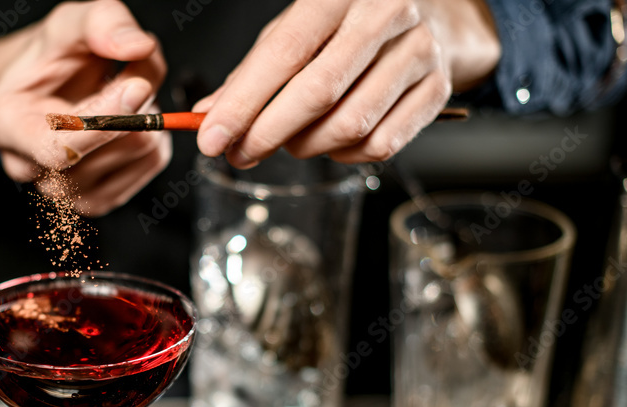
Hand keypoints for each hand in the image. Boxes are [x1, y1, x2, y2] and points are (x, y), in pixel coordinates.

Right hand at [0, 0, 169, 215]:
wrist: (41, 91)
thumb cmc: (47, 62)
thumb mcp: (65, 25)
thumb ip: (100, 23)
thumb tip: (139, 46)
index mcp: (8, 125)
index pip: (59, 148)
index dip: (105, 121)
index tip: (137, 86)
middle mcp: (31, 168)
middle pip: (110, 149)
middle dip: (134, 101)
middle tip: (126, 76)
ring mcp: (64, 192)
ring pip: (138, 153)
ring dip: (145, 116)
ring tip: (121, 99)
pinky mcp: (98, 200)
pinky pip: (151, 164)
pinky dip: (154, 134)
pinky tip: (131, 122)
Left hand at [194, 0, 500, 165]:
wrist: (432, 13)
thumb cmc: (348, 22)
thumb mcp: (294, 31)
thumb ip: (251, 73)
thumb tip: (207, 114)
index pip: (283, 53)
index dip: (243, 103)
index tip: (211, 137)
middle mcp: (385, 14)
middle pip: (318, 92)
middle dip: (268, 133)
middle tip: (241, 154)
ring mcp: (417, 51)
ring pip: (350, 124)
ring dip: (306, 146)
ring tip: (287, 142)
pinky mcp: (437, 89)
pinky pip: (381, 144)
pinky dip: (344, 155)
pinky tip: (330, 142)